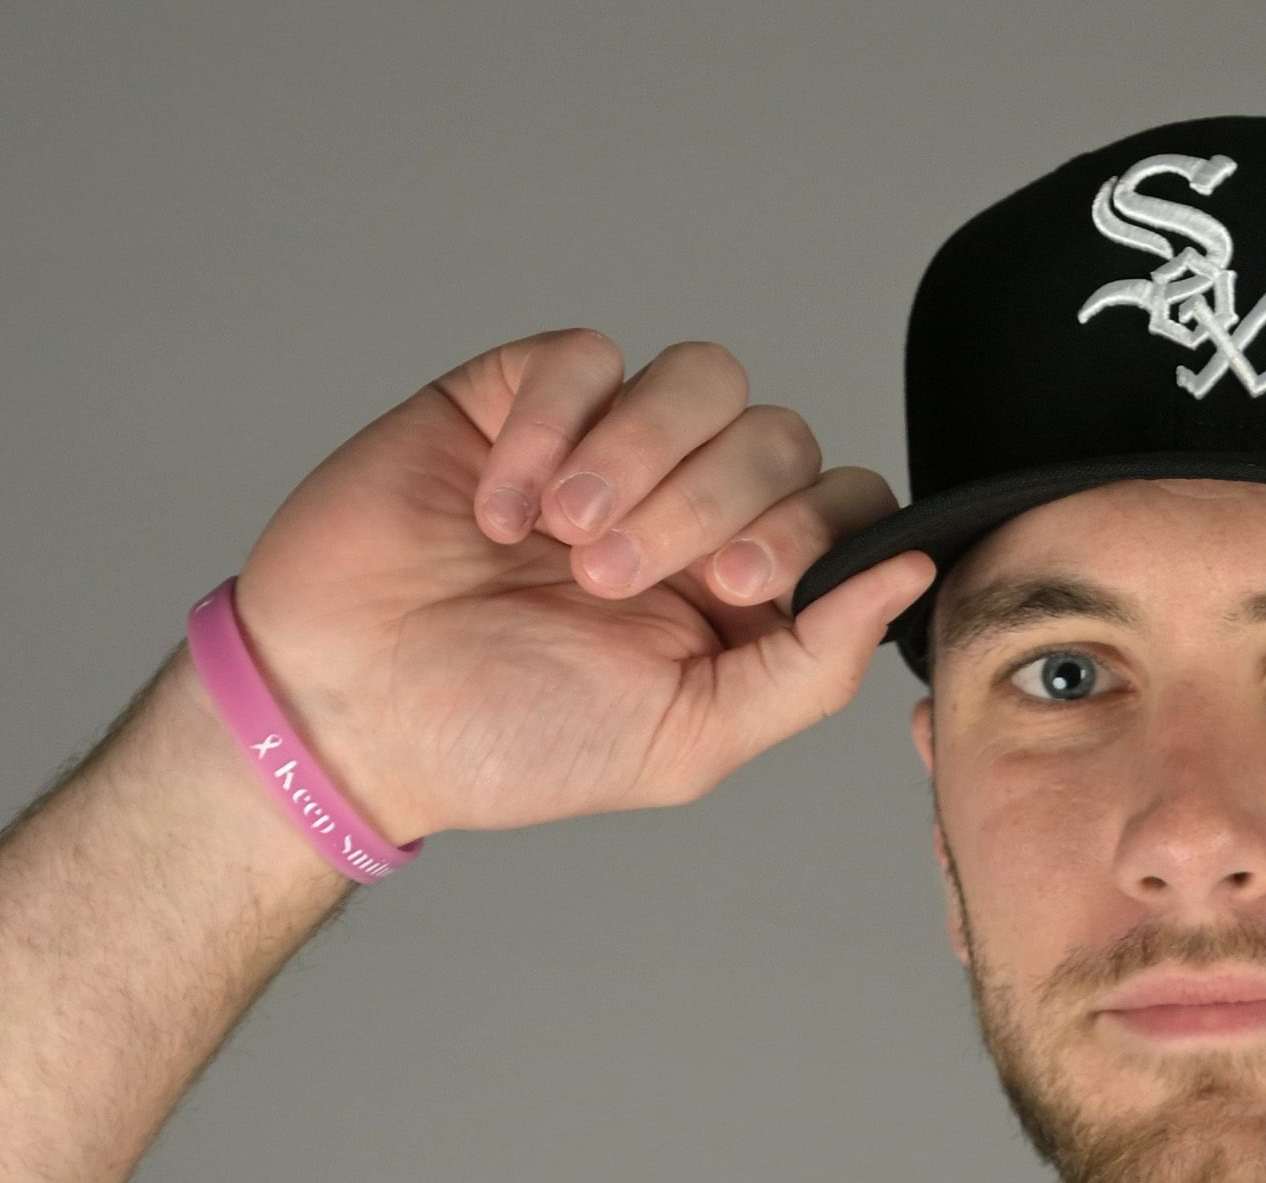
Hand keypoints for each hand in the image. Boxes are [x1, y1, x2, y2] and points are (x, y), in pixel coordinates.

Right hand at [222, 331, 930, 844]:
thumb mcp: (688, 738)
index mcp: (738, 593)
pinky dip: (554, 428)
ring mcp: (606, 444)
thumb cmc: (509, 742)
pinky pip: (587, 357)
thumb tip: (915, 573)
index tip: (739, 586)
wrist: (350, 708)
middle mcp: (687, 508)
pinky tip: (503, 509)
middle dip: (711, 504)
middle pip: (779, 436)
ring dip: (642, 459)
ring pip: (701, 376)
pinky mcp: (519, 395)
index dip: (812, 528)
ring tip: (566, 542)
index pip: (842, 506)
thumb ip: (814, 665)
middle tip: (615, 581)